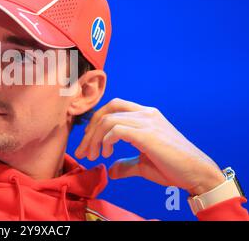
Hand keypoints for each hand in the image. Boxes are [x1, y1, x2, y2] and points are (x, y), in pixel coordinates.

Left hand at [74, 98, 225, 195]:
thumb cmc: (173, 168)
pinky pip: (116, 129)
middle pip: (107, 110)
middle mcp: (145, 113)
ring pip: (108, 120)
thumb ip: (127, 164)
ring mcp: (147, 121)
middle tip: (83, 151)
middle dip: (90, 131)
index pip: (113, 107)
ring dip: (94, 139)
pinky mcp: (147, 133)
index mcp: (145, 115)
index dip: (96, 123)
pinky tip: (107, 154)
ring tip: (94, 156)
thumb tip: (111, 170)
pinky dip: (106, 141)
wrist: (197, 173)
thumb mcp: (143, 164)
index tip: (88, 143)